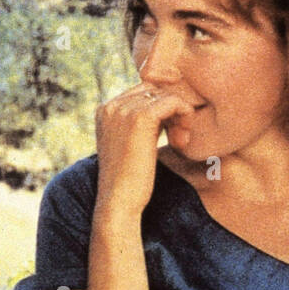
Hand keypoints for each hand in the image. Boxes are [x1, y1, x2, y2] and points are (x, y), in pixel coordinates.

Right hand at [93, 85, 195, 218]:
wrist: (119, 200)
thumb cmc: (128, 179)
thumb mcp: (128, 143)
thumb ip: (138, 121)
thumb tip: (166, 104)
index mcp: (104, 109)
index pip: (142, 91)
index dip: (161, 107)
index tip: (170, 132)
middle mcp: (111, 105)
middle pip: (154, 89)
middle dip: (171, 108)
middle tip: (178, 135)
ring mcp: (124, 110)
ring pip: (166, 95)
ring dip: (180, 114)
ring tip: (179, 139)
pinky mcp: (140, 117)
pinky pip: (173, 102)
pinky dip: (184, 116)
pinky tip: (181, 139)